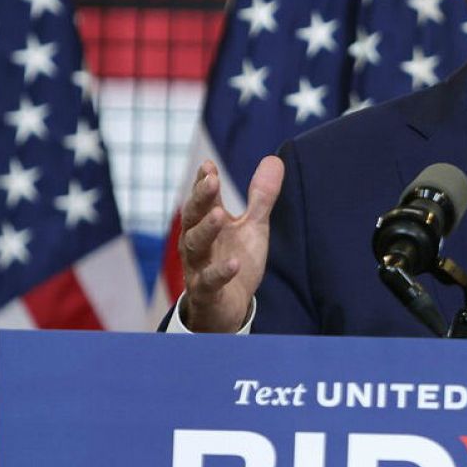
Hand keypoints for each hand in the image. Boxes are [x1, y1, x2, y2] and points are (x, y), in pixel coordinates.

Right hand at [178, 156, 283, 332]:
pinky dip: (220, 272)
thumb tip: (274, 159)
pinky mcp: (206, 292)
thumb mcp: (253, 226)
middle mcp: (197, 242)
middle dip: (201, 198)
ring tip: (219, 214)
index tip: (209, 164)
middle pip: (193, 217)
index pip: (203, 199)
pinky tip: (234, 263)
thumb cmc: (236, 259)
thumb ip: (260, 197)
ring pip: (195, 246)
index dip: (204, 182)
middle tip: (212, 180)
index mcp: (207, 223)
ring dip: (206, 229)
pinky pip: (209, 281)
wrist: (228, 307)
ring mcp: (198, 267)